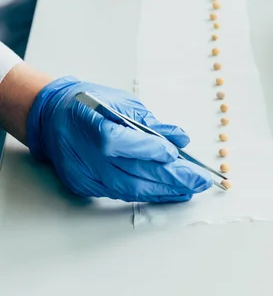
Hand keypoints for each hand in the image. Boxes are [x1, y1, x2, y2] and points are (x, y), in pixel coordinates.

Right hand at [26, 77, 211, 202]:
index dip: (154, 151)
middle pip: (133, 173)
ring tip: (188, 190)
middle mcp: (86, 154)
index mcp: (92, 126)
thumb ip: (151, 124)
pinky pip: (120, 193)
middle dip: (172, 179)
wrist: (51, 118)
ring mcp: (84, 174)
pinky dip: (145, 192)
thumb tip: (180, 139)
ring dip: (162, 191)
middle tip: (199, 181)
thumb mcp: (121, 102)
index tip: (180, 157)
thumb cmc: (87, 104)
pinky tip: (165, 191)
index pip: (125, 143)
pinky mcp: (84, 185)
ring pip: (129, 188)